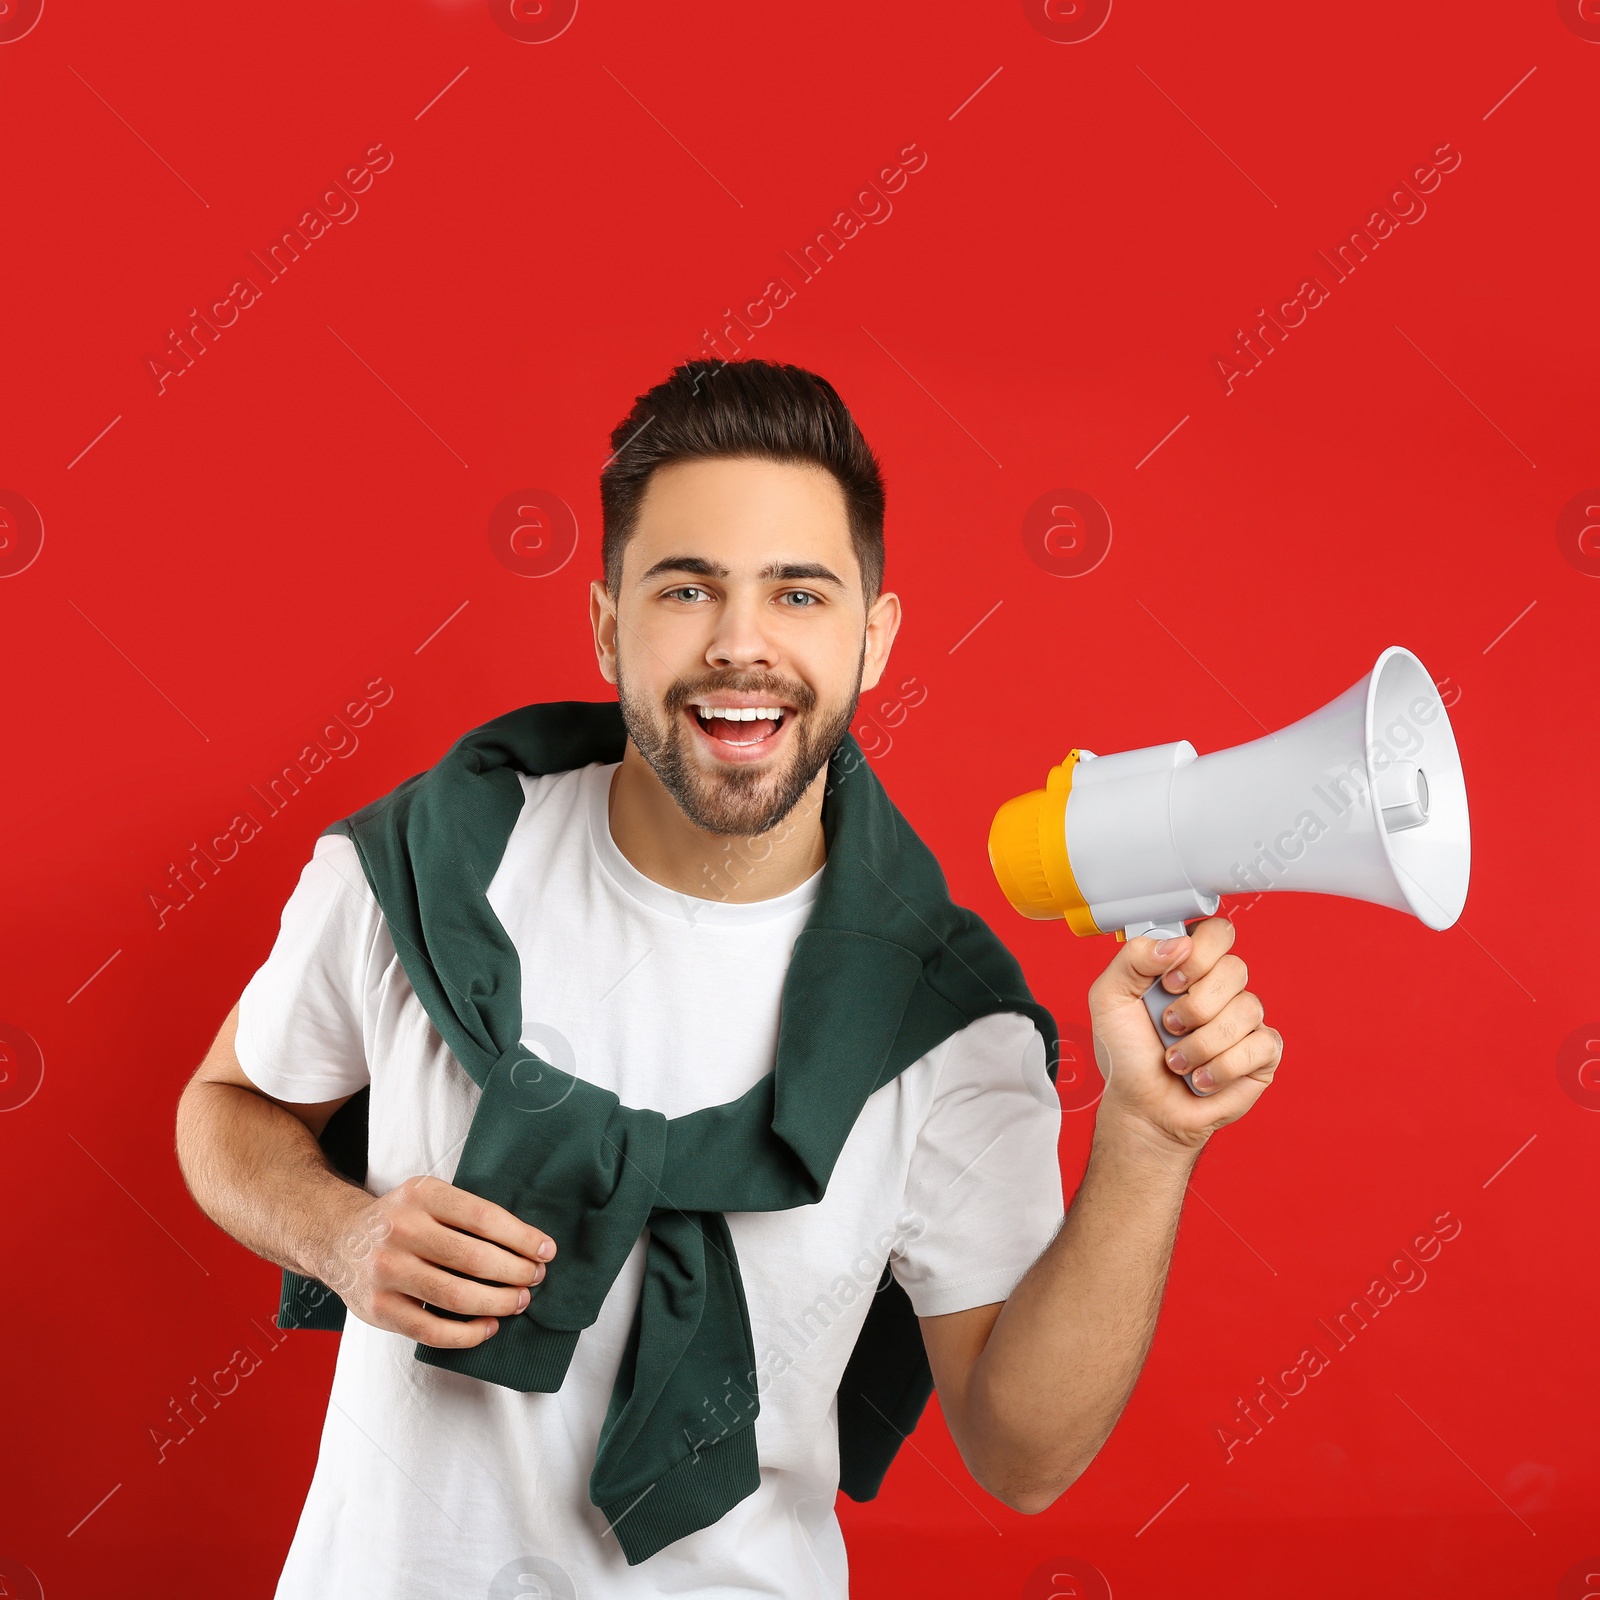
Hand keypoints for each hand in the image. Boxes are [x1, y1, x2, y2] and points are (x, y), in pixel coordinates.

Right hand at [314, 1174, 555, 1346]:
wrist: (338, 1239)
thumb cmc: (401, 1219)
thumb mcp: (428, 1197)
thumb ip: (466, 1214)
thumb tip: (527, 1245)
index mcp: (422, 1195)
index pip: (483, 1217)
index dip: (521, 1237)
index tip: (547, 1250)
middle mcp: (401, 1230)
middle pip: (474, 1258)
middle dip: (515, 1272)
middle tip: (535, 1278)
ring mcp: (387, 1271)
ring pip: (456, 1296)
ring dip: (498, 1303)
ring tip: (519, 1302)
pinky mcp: (378, 1309)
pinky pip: (432, 1330)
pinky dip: (468, 1334)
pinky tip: (489, 1327)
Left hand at [1085, 915, 1281, 1150]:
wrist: (1141, 1107)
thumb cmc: (1126, 1053)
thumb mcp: (1109, 998)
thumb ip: (1132, 958)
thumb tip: (1178, 943)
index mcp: (1187, 966)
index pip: (1216, 933)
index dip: (1199, 954)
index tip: (1170, 982)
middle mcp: (1219, 988)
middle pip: (1235, 969)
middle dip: (1196, 1006)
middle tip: (1169, 1025)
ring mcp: (1244, 1020)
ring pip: (1247, 1009)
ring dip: (1201, 1044)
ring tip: (1177, 1060)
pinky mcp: (1261, 1053)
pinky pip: (1261, 1044)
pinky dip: (1223, 1067)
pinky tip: (1201, 1078)